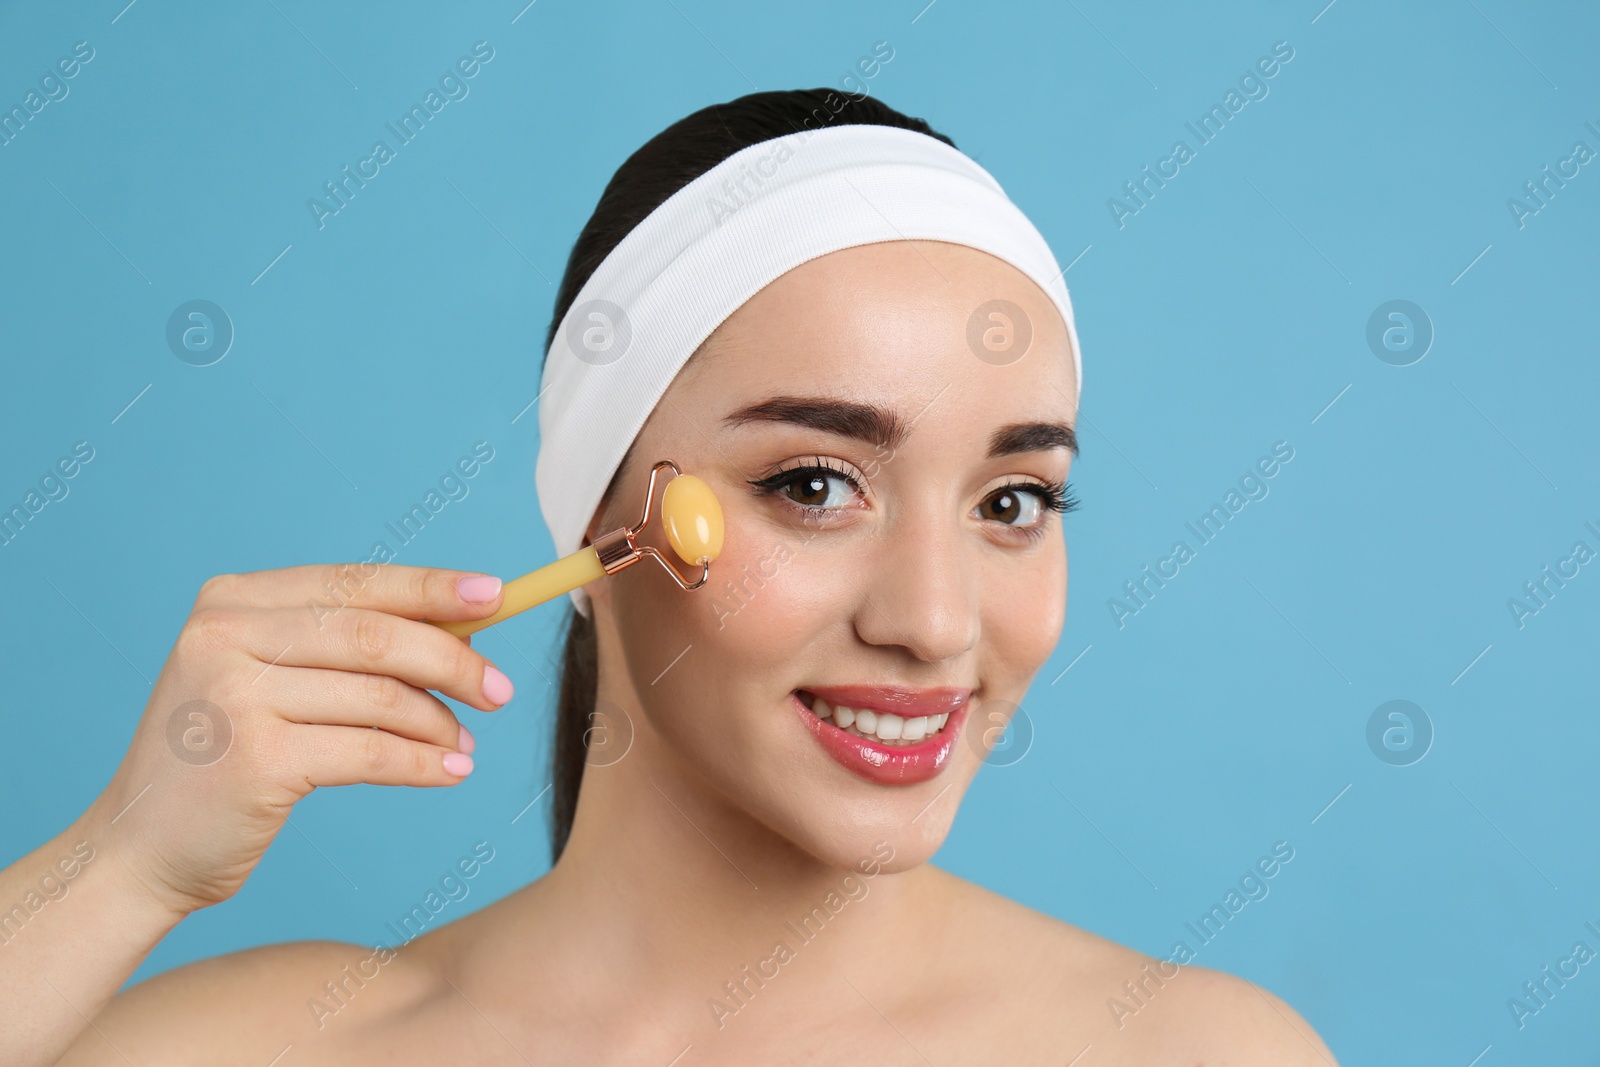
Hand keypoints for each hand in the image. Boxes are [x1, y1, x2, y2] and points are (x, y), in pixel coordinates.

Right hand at [85, 564, 511, 917]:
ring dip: (439, 721)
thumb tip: (461, 628)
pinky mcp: (255, 759)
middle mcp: (224, 635)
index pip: (355, 582)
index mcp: (232, 601)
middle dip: (453, 660)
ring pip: (381, 695)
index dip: (431, 587)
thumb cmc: (224, 760)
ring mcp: (235, 696)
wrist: (138, 849)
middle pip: (376, 634)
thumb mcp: (264, 681)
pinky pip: (371, 751)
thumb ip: (341, 647)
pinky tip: (450, 772)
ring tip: (464, 743)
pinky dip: (423, 761)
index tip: (498, 595)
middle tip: (499, 690)